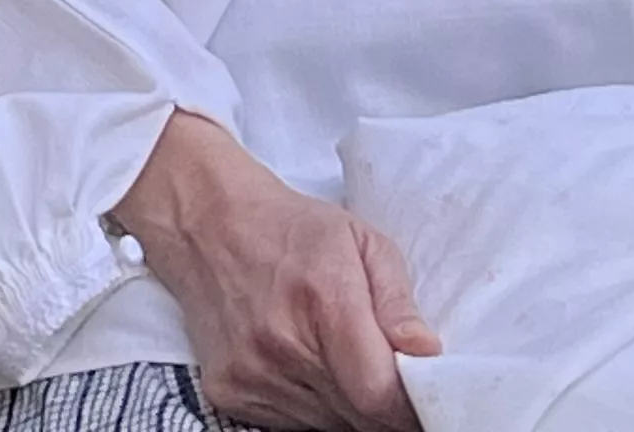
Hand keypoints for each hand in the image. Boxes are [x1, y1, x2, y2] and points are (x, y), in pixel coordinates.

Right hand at [116, 112, 434, 429]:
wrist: (207, 222)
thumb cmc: (292, 229)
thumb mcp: (361, 240)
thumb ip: (399, 301)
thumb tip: (427, 354)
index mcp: (322, 300)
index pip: (379, 394)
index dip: (409, 405)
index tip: (420, 393)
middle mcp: (280, 344)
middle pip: (358, 416)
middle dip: (380, 401)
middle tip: (379, 367)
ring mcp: (249, 372)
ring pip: (327, 425)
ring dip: (345, 405)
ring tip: (335, 357)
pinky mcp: (227, 392)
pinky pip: (290, 424)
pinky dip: (309, 405)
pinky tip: (302, 364)